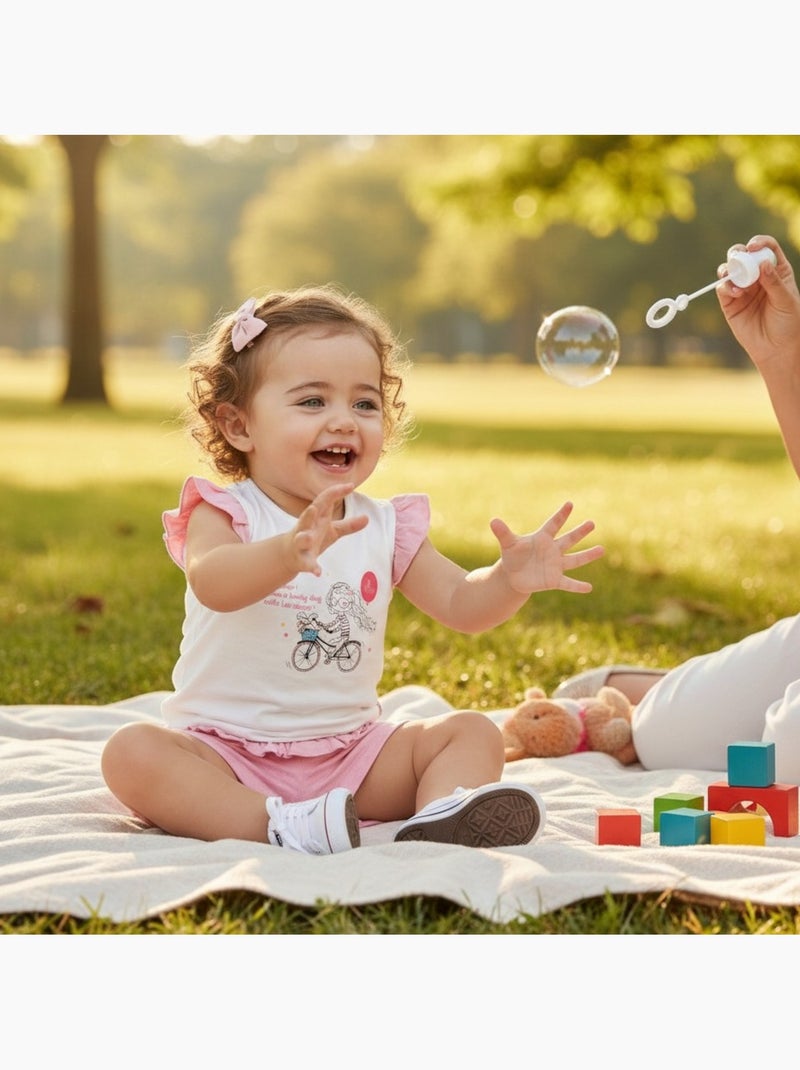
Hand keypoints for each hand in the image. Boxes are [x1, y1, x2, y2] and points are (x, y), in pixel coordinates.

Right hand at [290, 484, 367, 575]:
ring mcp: (301, 543)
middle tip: (314, 508)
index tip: (351, 486)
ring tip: (309, 538)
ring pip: (300, 539)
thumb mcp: (332, 531)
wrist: (289, 555)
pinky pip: (306, 563)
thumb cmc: (313, 537)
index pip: (324, 500)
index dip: (336, 492)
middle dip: (310, 513)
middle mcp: (306, 527)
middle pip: (307, 517)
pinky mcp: (300, 559)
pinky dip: (311, 567)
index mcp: (316, 517)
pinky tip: (318, 572)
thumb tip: (368, 518)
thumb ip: (349, 525)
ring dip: (304, 538)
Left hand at [489, 501, 603, 594]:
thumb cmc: (513, 556)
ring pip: (575, 559)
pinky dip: (577, 586)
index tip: (569, 504)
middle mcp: (552, 550)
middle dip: (579, 532)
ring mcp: (556, 565)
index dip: (560, 515)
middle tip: (591, 523)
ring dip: (588, 555)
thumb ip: (503, 532)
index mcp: (542, 538)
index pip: (553, 524)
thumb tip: (493, 520)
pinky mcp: (554, 580)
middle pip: (568, 539)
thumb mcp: (508, 544)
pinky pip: (568, 583)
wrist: (514, 575)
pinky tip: (589, 587)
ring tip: (602, 549)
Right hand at [717, 235, 799, 370]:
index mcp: (776, 271)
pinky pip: (723, 288)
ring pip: (730, 269)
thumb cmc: (788, 323)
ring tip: (733, 276)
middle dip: (739, 253)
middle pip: (744, 255)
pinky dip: (726, 286)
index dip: (759, 243)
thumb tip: (762, 264)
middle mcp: (758, 276)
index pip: (767, 249)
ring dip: (729, 268)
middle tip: (738, 257)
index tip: (753, 247)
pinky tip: (735, 292)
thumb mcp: (787, 301)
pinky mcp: (730, 302)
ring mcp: (743, 288)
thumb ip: (774, 282)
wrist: (776, 349)